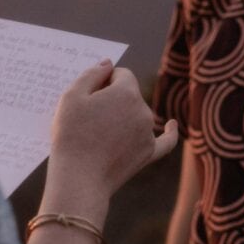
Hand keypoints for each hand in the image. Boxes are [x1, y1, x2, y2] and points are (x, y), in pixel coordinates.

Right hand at [50, 59, 177, 199]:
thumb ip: (91, 74)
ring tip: (98, 134)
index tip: (88, 95)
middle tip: (89, 116)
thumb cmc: (71, 135)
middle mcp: (143, 110)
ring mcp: (148, 133)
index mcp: (126, 92)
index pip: (121, 74)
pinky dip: (170, 133)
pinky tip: (172, 125)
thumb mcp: (71, 96)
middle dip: (113, 99)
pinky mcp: (148, 154)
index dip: (103, 81)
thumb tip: (109, 64)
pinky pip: (165, 141)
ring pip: (138, 115)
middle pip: (130, 95)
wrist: (79, 178)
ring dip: (124, 117)